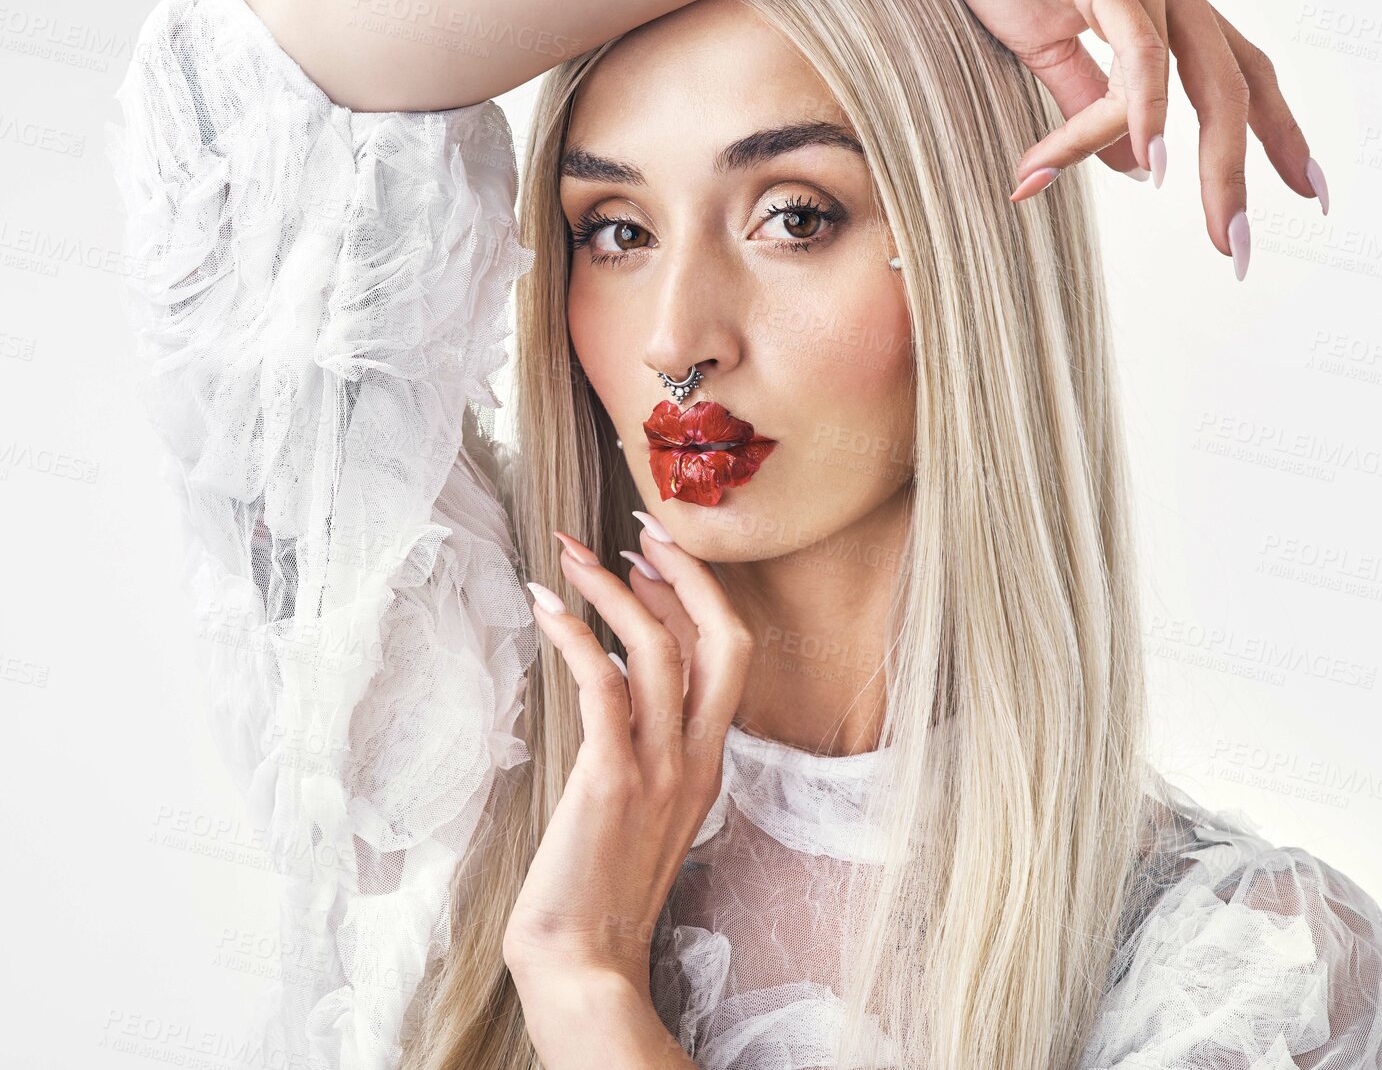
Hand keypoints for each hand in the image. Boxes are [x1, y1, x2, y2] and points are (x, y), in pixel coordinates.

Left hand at [504, 514, 752, 1009]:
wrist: (584, 964)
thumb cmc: (599, 889)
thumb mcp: (643, 812)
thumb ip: (646, 753)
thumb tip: (616, 684)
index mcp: (708, 762)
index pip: (726, 656)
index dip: (696, 596)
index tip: (655, 555)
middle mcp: (697, 758)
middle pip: (723, 640)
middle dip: (685, 573)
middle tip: (638, 527)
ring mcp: (660, 769)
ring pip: (658, 650)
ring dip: (611, 592)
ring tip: (567, 558)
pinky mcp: (610, 780)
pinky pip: (603, 685)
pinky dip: (574, 635)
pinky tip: (544, 608)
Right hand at [916, 0, 1323, 267]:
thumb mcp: (1050, 49)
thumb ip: (1092, 105)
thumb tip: (1132, 166)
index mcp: (1168, 0)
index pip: (1243, 72)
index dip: (1279, 132)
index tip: (1308, 190)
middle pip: (1239, 89)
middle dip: (1249, 172)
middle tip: (1246, 248)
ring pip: (1203, 82)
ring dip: (1210, 164)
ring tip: (1215, 227)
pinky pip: (1141, 56)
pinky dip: (1150, 115)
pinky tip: (1152, 167)